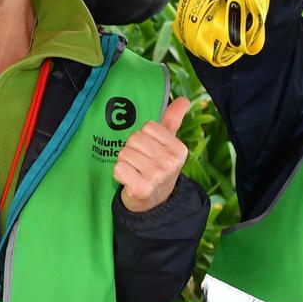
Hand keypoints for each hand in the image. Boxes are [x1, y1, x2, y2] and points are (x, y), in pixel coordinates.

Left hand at [113, 96, 193, 213]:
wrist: (154, 202)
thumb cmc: (158, 167)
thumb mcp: (169, 144)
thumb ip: (173, 120)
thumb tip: (184, 99)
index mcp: (179, 149)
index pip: (147, 127)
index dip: (144, 138)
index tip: (150, 151)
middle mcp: (170, 163)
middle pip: (134, 139)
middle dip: (132, 150)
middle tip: (141, 164)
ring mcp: (156, 176)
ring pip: (124, 153)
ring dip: (124, 162)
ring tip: (135, 172)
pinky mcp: (141, 188)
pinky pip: (118, 168)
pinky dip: (119, 174)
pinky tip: (129, 181)